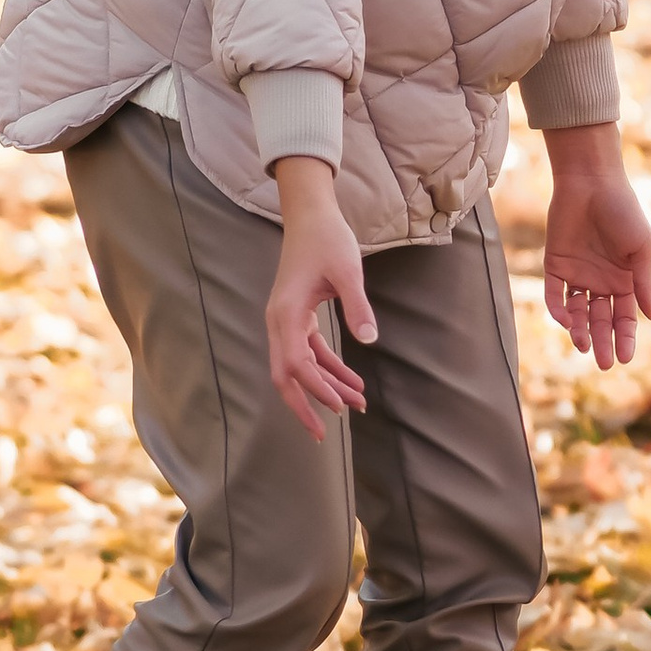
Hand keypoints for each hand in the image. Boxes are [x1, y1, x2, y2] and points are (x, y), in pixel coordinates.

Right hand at [266, 156, 375, 438]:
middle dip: (304, 406)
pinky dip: (328, 369)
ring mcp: (286, 320)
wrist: (311, 214)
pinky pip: (309, 352)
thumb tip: (371, 341)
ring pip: (299, 367)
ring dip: (325, 388)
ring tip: (356, 407)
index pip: (294, 363)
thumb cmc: (328, 239)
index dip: (315, 389)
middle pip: (285, 375)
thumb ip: (358, 306)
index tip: (339, 407)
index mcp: (285, 313)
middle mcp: (279, 321)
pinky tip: (352, 383)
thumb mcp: (348, 271)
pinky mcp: (297, 316)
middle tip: (321, 437)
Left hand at [542, 124, 650, 367]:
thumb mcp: (641, 248)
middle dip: (603, 341)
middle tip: (605, 363)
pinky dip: (558, 310)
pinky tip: (565, 322)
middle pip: (601, 320)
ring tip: (583, 346)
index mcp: (625, 279)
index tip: (626, 358)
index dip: (626, 337)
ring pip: (577, 312)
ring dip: (579, 330)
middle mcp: (601, 281)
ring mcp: (577, 275)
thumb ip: (644, 282)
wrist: (591, 182)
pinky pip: (554, 294)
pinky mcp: (555, 265)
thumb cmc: (623, 211)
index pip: (625, 316)